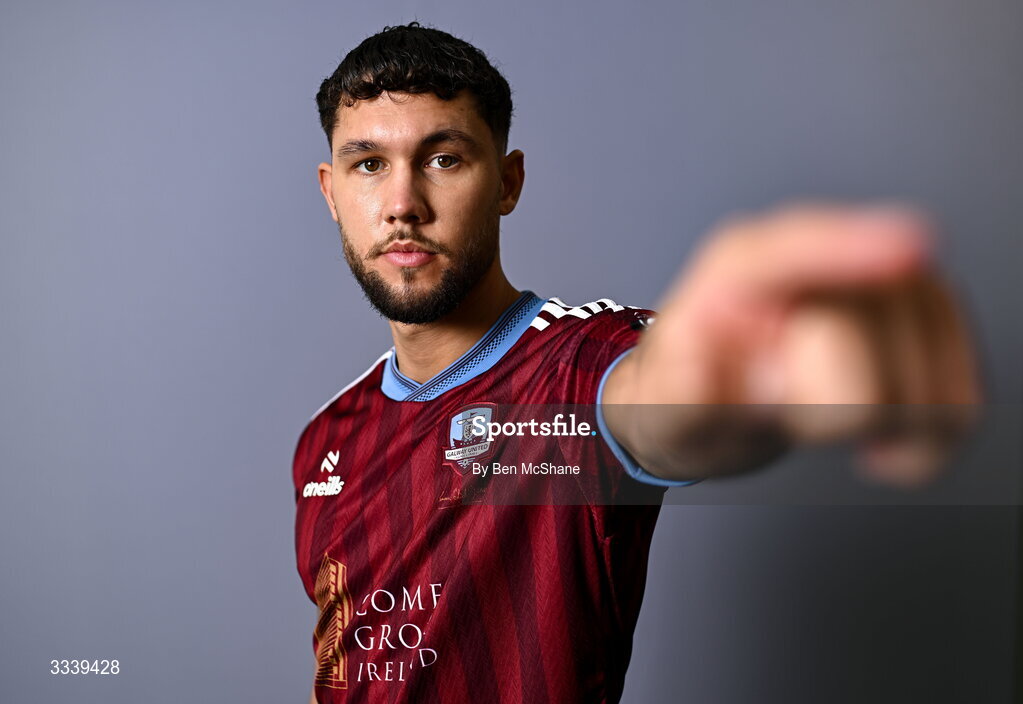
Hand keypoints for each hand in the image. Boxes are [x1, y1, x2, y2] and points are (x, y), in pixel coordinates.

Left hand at [604, 203, 982, 485]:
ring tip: (817, 418)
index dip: (850, 249)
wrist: (716, 402)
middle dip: (821, 404)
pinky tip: (877, 446)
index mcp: (740, 264)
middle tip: (778, 405)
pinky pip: (961, 403)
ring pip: (924, 380)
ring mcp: (886, 286)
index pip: (793, 250)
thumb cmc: (684, 392)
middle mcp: (823, 259)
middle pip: (860, 342)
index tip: (909, 251)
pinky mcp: (931, 326)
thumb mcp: (656, 402)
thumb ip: (678, 383)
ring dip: (874, 429)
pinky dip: (925, 444)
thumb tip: (696, 359)